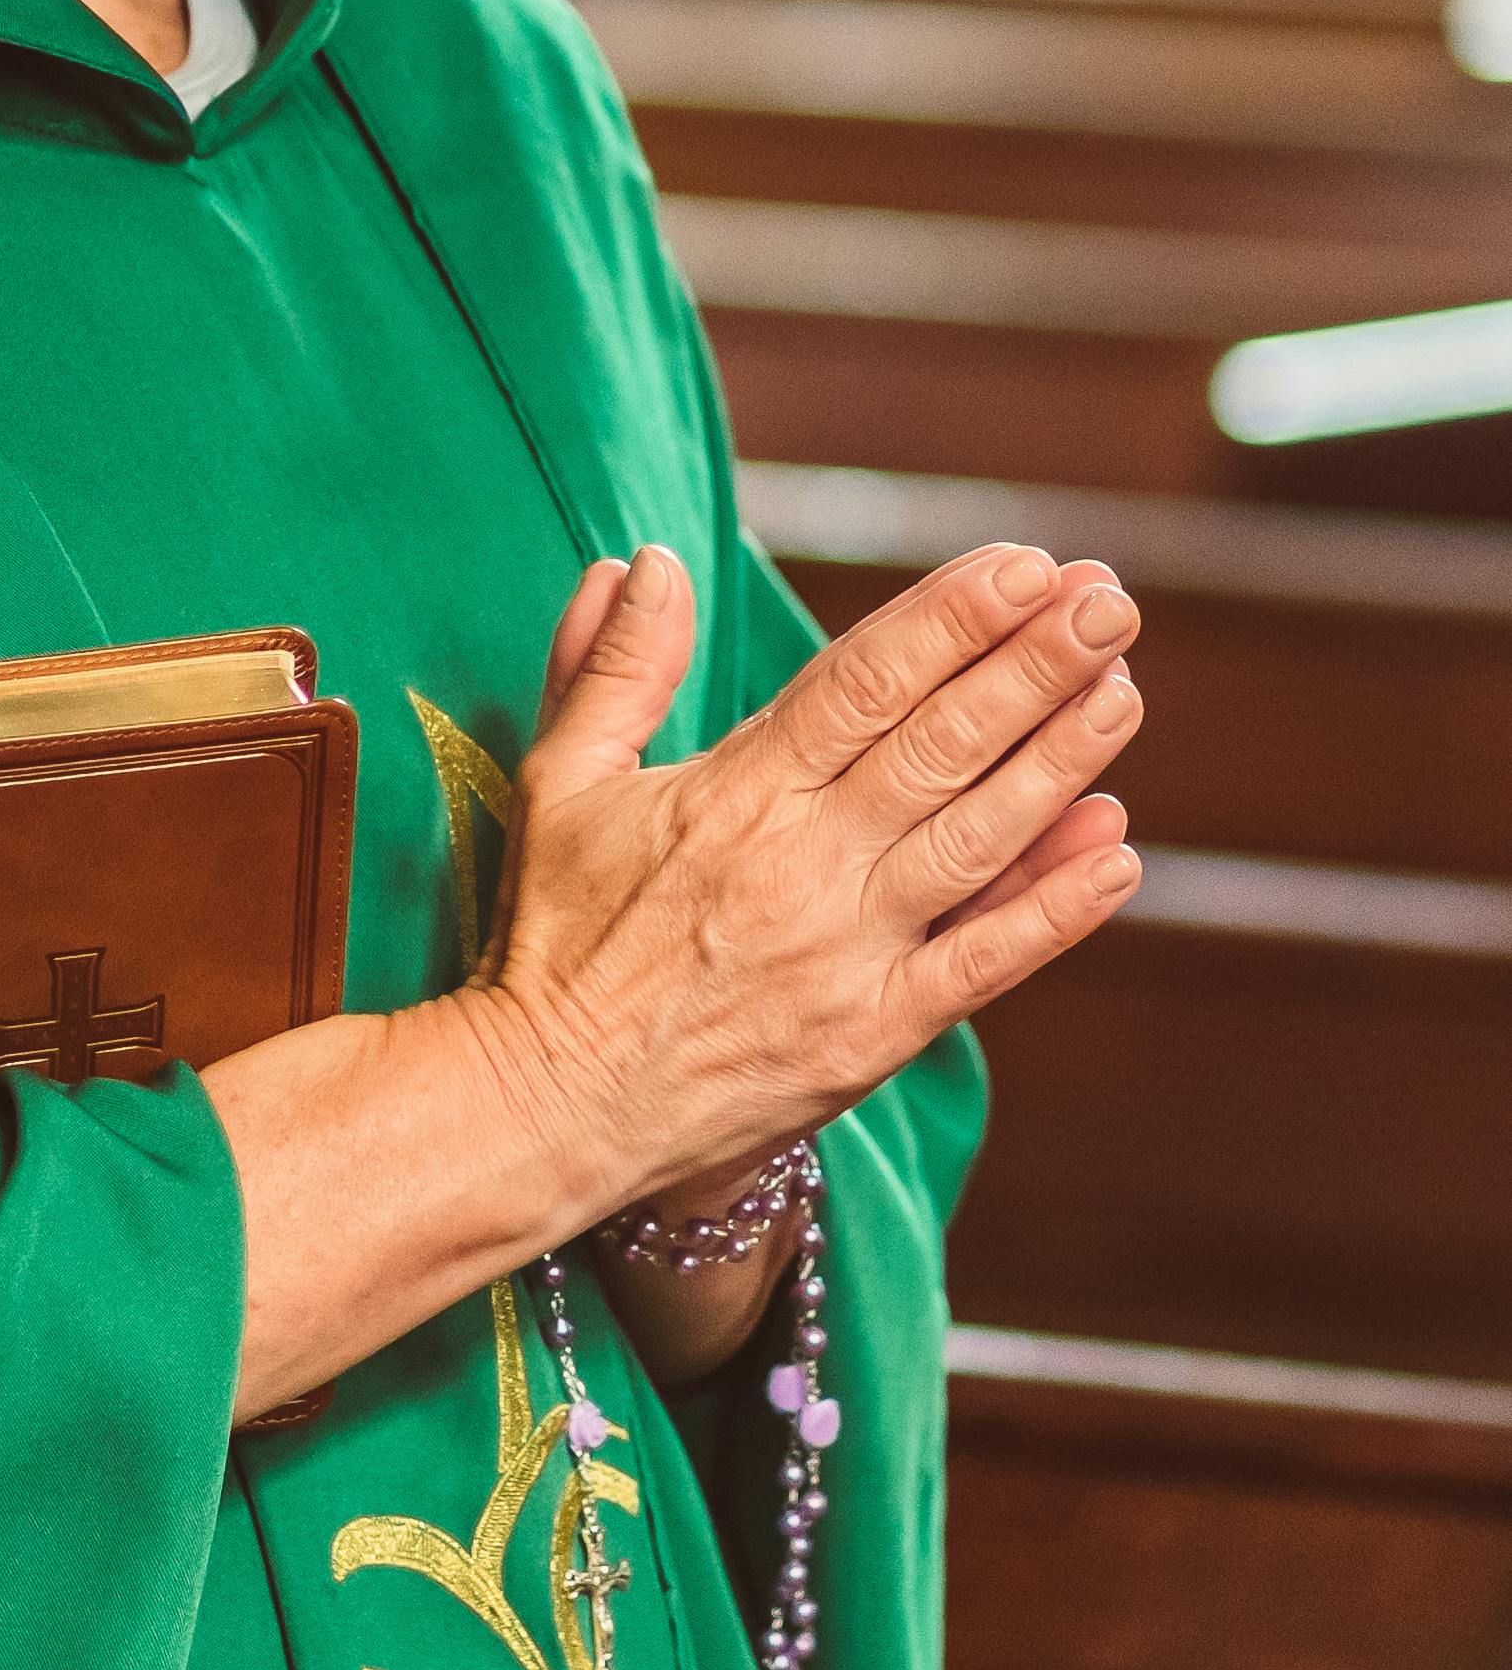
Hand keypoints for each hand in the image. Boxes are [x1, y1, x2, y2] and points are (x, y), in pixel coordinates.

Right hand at [469, 540, 1142, 1245]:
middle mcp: (802, 863)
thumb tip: (645, 560)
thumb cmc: (553, 938)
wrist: (546, 1109)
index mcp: (733, 791)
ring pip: (979, 839)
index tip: (1024, 566)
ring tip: (1123, 690)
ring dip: (1062, 761)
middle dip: (1034, 665)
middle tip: (1108, 600)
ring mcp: (846, 954)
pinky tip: (1118, 852)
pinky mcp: (871, 1038)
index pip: (865, 679)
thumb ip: (613, 666)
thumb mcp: (559, 780)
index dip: (953, 617)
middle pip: (941, 743)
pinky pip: (984, 967)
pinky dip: (1055, 911)